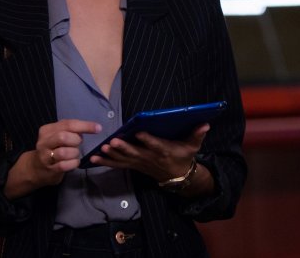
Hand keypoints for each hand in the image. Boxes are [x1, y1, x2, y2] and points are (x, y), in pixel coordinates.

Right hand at [4, 119, 100, 198]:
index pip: (68, 124)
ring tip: (74, 154)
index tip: (98, 128)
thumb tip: (93, 127)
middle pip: (63, 137)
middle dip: (76, 140)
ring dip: (74, 153)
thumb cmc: (54, 148)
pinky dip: (73, 163)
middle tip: (78, 144)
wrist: (36, 168)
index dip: (85, 126)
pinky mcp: (49, 168)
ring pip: (64, 152)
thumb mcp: (59, 135)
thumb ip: (71, 129)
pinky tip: (73, 162)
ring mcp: (45, 156)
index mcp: (47, 130)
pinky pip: (64, 165)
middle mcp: (44, 142)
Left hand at [88, 123, 209, 182]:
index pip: (155, 145)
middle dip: (123, 148)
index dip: (147, 140)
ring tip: (100, 149)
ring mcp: (140, 163)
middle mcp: (150, 158)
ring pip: (124, 160)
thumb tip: (206, 123)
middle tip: (112, 141)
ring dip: (111, 155)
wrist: (178, 176)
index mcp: (164, 150)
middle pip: (135, 153)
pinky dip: (106, 162)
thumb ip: (198, 134)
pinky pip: (118, 165)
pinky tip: (93, 158)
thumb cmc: (184, 156)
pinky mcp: (134, 166)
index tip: (139, 132)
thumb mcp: (193, 146)